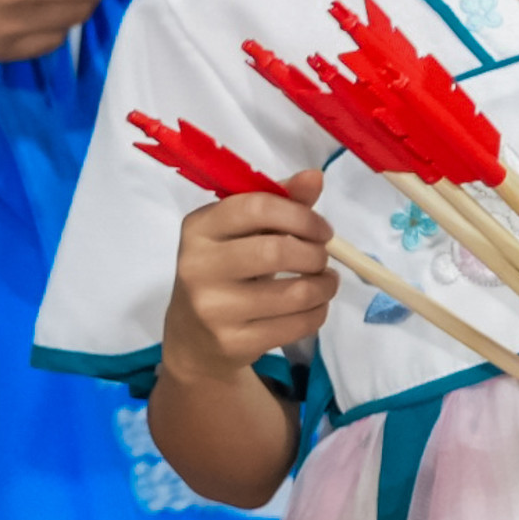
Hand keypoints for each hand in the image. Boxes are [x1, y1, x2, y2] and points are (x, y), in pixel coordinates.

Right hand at [161, 191, 334, 383]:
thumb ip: (278, 202)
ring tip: (325, 282)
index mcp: (198, 228)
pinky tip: (313, 306)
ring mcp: (213, 309)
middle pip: (276, 251)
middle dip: (315, 254)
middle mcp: (198, 267)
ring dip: (324, 286)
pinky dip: (318, 313)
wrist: (193, 337)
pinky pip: (296, 325)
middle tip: (321, 258)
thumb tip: (314, 177)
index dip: (301, 215)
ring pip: (294, 294)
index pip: (256, 207)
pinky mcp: (233, 342)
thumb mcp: (242, 233)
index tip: (322, 229)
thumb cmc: (226, 271)